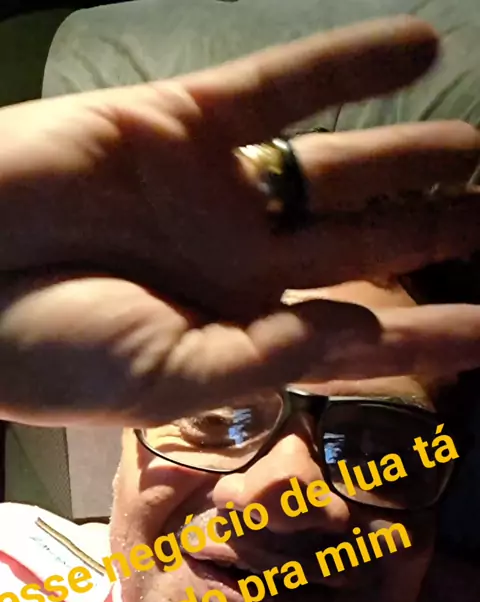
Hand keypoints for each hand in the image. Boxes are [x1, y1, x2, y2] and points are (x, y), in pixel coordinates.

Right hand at [0, 16, 478, 424]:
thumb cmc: (52, 351)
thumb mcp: (164, 382)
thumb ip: (264, 360)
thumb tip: (360, 331)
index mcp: (242, 333)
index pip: (359, 337)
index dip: (430, 336)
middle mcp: (243, 262)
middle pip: (366, 248)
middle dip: (437, 237)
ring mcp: (217, 191)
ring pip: (338, 168)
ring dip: (412, 155)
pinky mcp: (182, 124)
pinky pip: (280, 88)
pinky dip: (349, 63)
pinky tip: (422, 45)